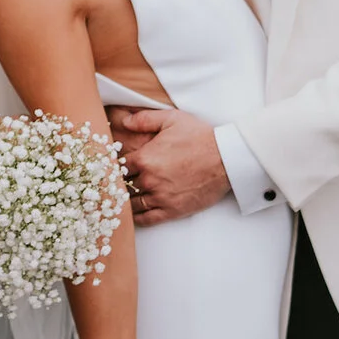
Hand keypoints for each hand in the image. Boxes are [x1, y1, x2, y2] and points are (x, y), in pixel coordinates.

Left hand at [106, 105, 230, 225]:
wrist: (226, 158)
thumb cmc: (200, 137)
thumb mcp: (171, 119)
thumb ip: (144, 119)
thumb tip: (125, 121)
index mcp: (145, 158)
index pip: (117, 167)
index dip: (113, 167)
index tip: (112, 168)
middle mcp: (149, 180)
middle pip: (122, 186)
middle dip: (117, 184)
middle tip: (112, 186)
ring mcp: (160, 197)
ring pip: (132, 204)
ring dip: (125, 201)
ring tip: (120, 200)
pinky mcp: (172, 210)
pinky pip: (147, 219)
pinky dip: (137, 218)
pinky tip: (133, 214)